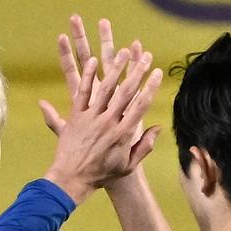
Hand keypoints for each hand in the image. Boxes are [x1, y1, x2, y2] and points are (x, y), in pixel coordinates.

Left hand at [41, 40, 162, 204]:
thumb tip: (157, 128)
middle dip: (137, 72)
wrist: (72, 179)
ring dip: (115, 68)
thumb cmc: (102, 174)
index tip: (157, 72)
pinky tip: (93, 61)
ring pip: (105, 88)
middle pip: (126, 92)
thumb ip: (144, 147)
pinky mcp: (75, 117)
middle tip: (146, 56)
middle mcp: (108, 123)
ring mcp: (91, 118)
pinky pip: (81, 93)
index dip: (150, 87)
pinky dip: (86, 76)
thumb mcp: (128, 165)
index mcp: (123, 133)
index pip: (140, 105)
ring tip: (122, 51)